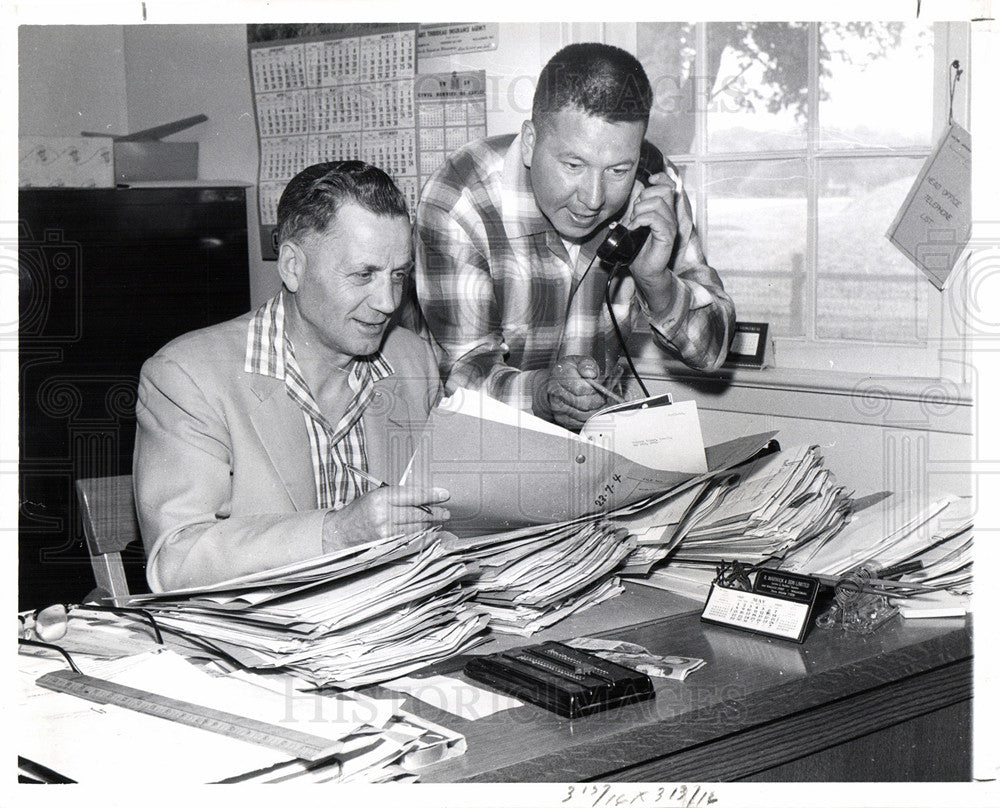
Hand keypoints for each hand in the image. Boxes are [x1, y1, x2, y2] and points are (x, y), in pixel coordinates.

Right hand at [321, 485, 449, 551]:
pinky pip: (410, 539)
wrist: (342, 531)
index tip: (444, 495)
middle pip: (418, 514)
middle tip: (446, 512)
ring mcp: (385, 532)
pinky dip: (421, 535)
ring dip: (431, 525)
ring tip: (440, 521)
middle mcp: (383, 515)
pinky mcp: (387, 544)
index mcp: (381, 497)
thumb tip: (426, 498)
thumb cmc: (361, 510)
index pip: (413, 495)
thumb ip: (399, 496)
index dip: (431, 495)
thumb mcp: (377, 495)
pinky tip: (428, 532)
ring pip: (416, 528)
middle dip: (436, 513)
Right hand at [533, 355, 606, 430]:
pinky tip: (592, 409)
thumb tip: (590, 373)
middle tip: (603, 395)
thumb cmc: (570, 372)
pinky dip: (590, 418)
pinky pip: (580, 423)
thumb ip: (587, 364)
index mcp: (560, 375)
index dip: (594, 388)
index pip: (581, 388)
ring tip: (599, 402)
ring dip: (596, 410)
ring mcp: (557, 408)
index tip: (599, 386)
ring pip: (584, 415)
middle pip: (584, 404)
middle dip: (598, 400)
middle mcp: (556, 393)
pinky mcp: (561, 419)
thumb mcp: (579, 361)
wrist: (555, 383)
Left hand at [626, 170, 680, 289]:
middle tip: (635, 214)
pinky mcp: (668, 236)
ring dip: (640, 211)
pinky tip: (634, 228)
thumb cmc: (640, 248)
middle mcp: (670, 216)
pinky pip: (655, 219)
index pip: (669, 186)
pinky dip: (640, 220)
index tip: (650, 179)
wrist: (644, 270)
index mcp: (665, 211)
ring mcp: (670, 226)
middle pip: (663, 191)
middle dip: (643, 198)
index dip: (661, 178)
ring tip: (634, 223)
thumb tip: (635, 193)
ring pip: (657, 204)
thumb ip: (638, 208)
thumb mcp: (636, 222)